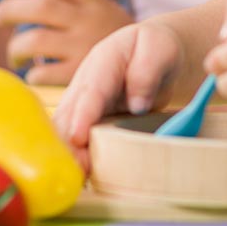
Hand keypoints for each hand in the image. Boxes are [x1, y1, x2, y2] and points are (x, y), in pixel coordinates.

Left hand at [0, 0, 133, 84]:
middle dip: (10, 9)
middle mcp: (88, 22)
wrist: (149, 71)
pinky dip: (31, 73)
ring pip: (34, 40)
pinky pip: (43, 73)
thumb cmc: (111, 40)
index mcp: (94, 3)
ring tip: (15, 56)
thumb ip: (71, 1)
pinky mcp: (79, 76)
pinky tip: (33, 75)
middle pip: (41, 7)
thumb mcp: (101, 12)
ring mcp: (83, 49)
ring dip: (14, 47)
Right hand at [52, 21, 185, 167]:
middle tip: (74, 169)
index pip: (92, 90)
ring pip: (68, 128)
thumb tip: (137, 103)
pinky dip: (74, 154)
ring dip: (68, 152)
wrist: (151, 52)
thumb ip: (147, 70)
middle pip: (71, 113)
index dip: (83, 114)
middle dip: (68, 141)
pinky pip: (75, 136)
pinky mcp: (87, 118)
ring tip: (74, 178)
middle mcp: (86, 83)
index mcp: (104, 61)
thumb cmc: (155, 48)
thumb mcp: (159, 48)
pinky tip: (78, 175)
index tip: (79, 137)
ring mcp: (84, 101)